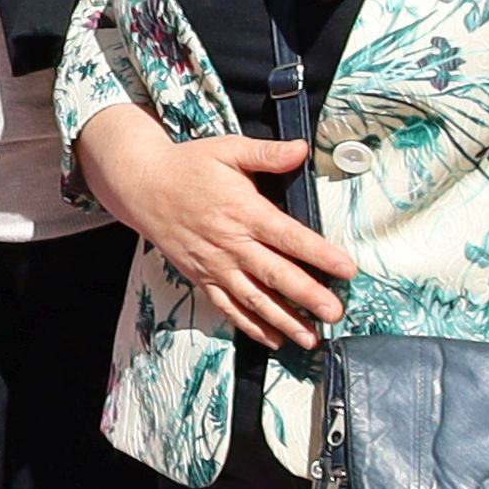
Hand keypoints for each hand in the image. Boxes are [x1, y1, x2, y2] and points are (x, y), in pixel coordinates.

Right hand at [78, 105, 361, 351]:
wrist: (142, 186)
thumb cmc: (189, 165)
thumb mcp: (228, 149)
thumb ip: (266, 154)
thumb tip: (301, 149)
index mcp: (244, 211)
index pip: (289, 236)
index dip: (319, 254)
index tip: (346, 268)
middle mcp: (231, 243)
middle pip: (276, 274)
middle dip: (308, 296)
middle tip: (335, 313)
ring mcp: (215, 265)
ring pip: (254, 299)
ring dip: (283, 320)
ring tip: (311, 338)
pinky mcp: (202, 277)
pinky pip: (228, 307)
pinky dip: (250, 326)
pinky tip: (274, 339)